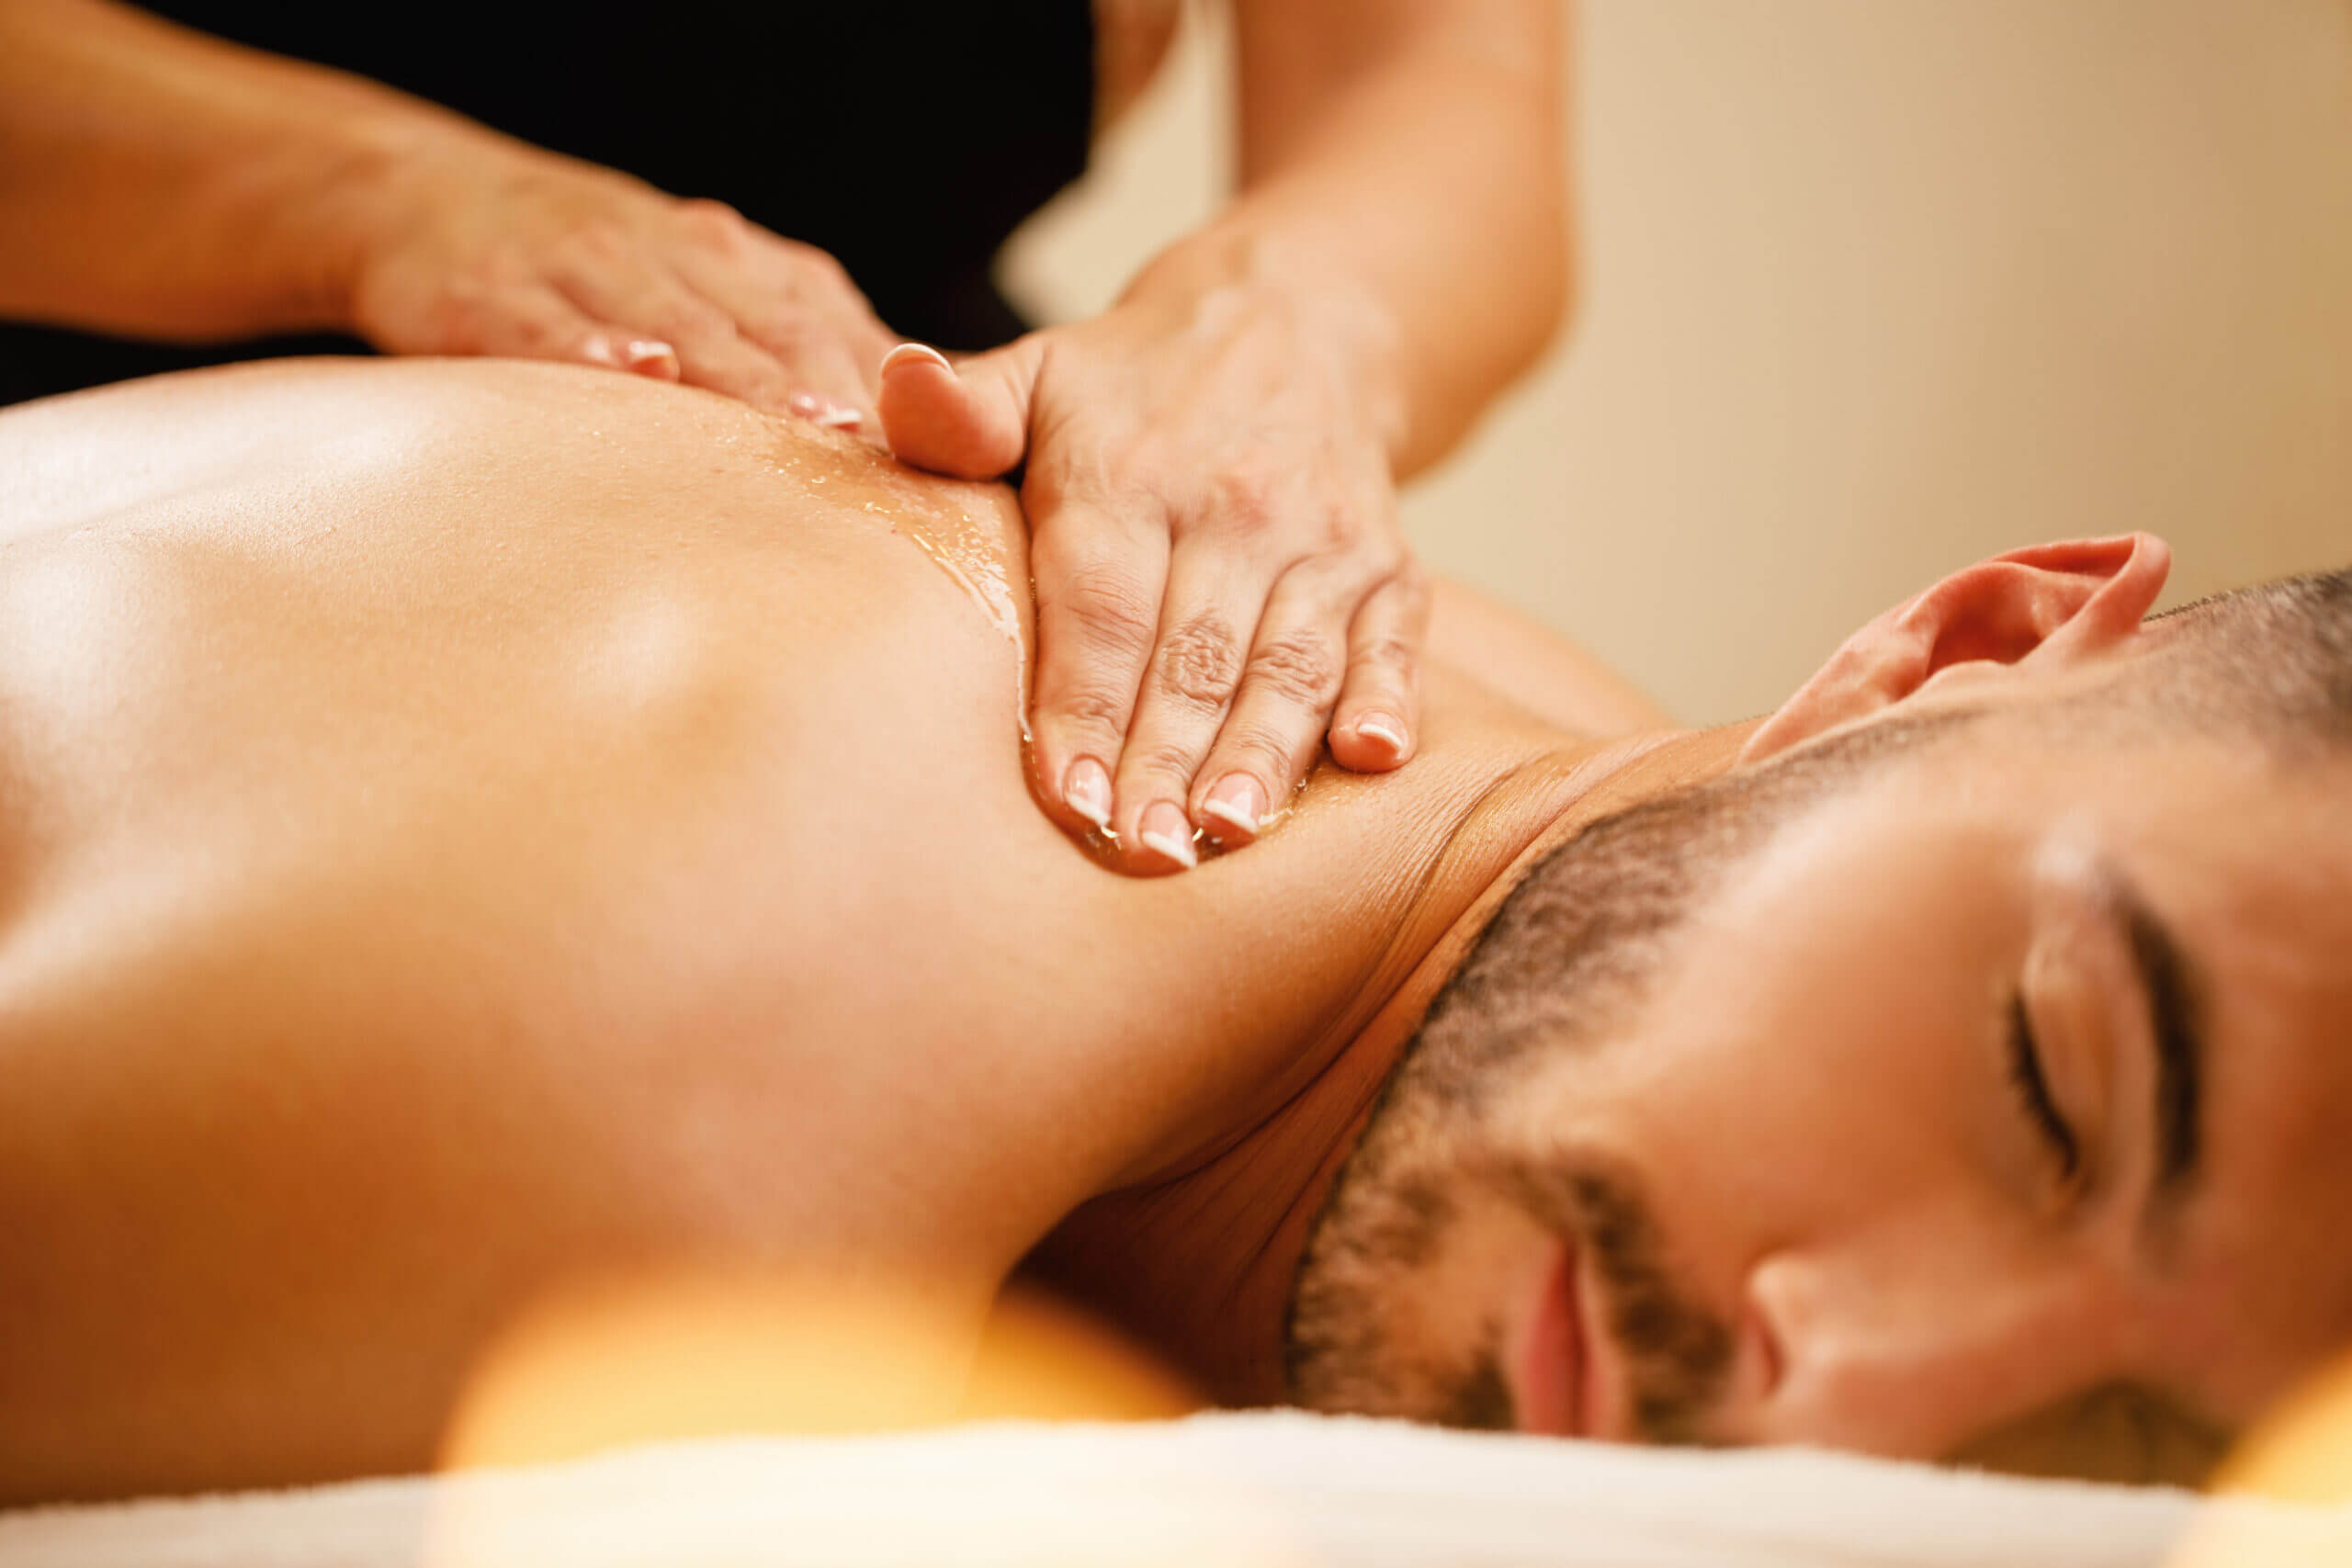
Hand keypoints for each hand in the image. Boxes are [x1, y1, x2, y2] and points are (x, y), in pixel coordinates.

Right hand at [345, 139, 894, 426]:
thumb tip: (919, 452)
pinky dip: (592, 351)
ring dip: (744, 376)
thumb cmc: (604, 279)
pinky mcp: (488, 293)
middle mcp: (678, 256)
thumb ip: (803, 359)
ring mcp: (584, 268)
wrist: (427, 193)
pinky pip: (545, 324)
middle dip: (837, 386)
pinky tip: (635, 377)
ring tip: (805, 427)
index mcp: (744, 266)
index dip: (893, 388)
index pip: (833, 326)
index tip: (943, 456)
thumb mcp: (710, 296)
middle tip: (892, 453)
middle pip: (775, 325)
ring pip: (677, 323)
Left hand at [879, 276, 1428, 873]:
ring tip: (1229, 829)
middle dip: (1165, 760)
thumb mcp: (1034, 374)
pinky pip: (1393, 637)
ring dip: (1262, 750)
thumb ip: (960, 410)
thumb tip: (898, 386)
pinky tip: (1372, 757)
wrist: (1292, 320)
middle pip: (1193, 654)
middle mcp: (1231, 507)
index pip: (1103, 607)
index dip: (1084, 704)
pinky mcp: (1386, 565)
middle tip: (1141, 851)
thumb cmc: (1132, 387)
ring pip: (1290, 660)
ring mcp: (1320, 539)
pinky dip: (1388, 695)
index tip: (1066, 795)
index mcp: (1127, 474)